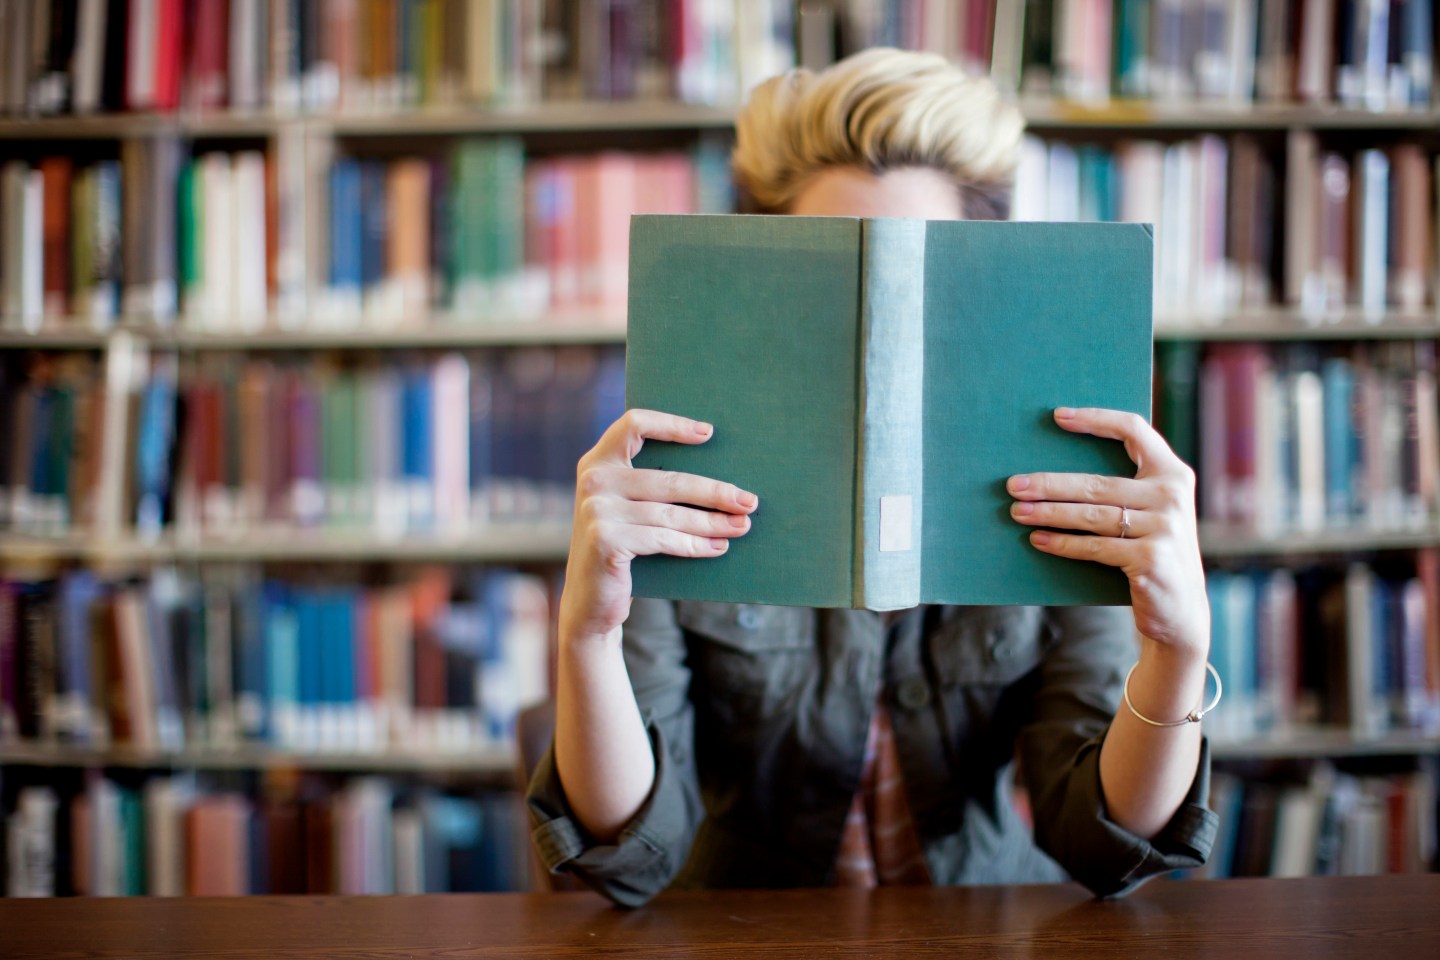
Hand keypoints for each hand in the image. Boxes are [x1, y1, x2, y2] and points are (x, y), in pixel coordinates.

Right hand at [560, 409, 757, 641]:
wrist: (589, 601)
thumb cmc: (621, 548)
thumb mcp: (627, 509)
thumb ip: (651, 485)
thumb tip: (719, 479)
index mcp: (598, 462)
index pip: (634, 425)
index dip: (672, 424)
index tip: (708, 433)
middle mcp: (594, 480)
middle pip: (669, 478)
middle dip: (715, 491)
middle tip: (748, 501)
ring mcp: (597, 510)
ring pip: (671, 513)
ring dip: (713, 522)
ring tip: (741, 526)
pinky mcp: (606, 540)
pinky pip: (664, 539)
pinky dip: (696, 545)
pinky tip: (719, 547)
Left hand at [1006, 407, 1208, 658]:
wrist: (1181, 613)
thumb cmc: (1152, 553)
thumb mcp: (1151, 514)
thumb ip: (1125, 488)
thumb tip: (1054, 472)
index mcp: (1174, 474)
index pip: (1135, 430)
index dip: (1096, 419)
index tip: (1058, 416)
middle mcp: (1173, 496)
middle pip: (1097, 482)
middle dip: (1049, 484)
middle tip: (1013, 484)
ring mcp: (1165, 527)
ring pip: (1090, 515)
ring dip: (1048, 513)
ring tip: (1018, 511)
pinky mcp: (1150, 558)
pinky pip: (1094, 546)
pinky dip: (1062, 543)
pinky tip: (1038, 540)